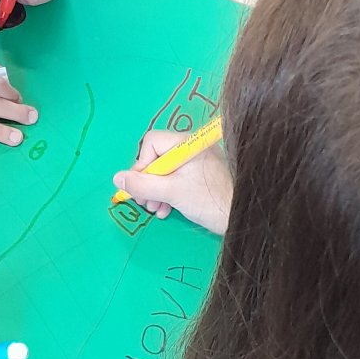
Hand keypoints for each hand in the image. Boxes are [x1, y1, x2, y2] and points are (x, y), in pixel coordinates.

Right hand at [114, 129, 231, 233]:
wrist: (242, 216)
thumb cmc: (208, 200)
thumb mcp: (171, 192)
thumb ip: (143, 184)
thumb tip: (117, 178)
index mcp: (186, 144)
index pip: (152, 142)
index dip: (141, 165)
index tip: (140, 187)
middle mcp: (191, 148)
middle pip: (156, 158)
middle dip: (147, 182)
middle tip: (145, 203)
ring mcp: (197, 162)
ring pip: (165, 171)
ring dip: (155, 191)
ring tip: (156, 209)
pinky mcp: (202, 176)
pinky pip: (177, 179)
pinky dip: (168, 193)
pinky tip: (166, 210)